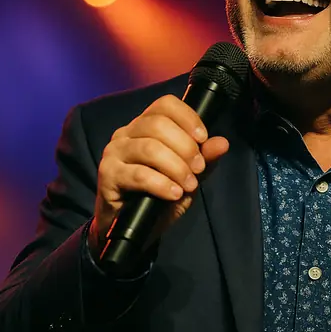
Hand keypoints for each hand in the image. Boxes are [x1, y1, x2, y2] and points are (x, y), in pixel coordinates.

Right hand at [89, 94, 229, 258]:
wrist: (132, 227)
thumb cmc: (158, 196)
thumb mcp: (187, 176)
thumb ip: (204, 159)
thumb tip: (223, 143)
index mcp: (145, 125)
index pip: (165, 104)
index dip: (188, 117)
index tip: (203, 138)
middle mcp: (126, 133)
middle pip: (158, 124)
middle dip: (186, 147)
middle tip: (199, 169)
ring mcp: (114, 153)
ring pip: (150, 148)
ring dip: (176, 167)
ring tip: (189, 184)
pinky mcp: (108, 176)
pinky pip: (138, 174)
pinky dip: (162, 184)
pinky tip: (174, 194)